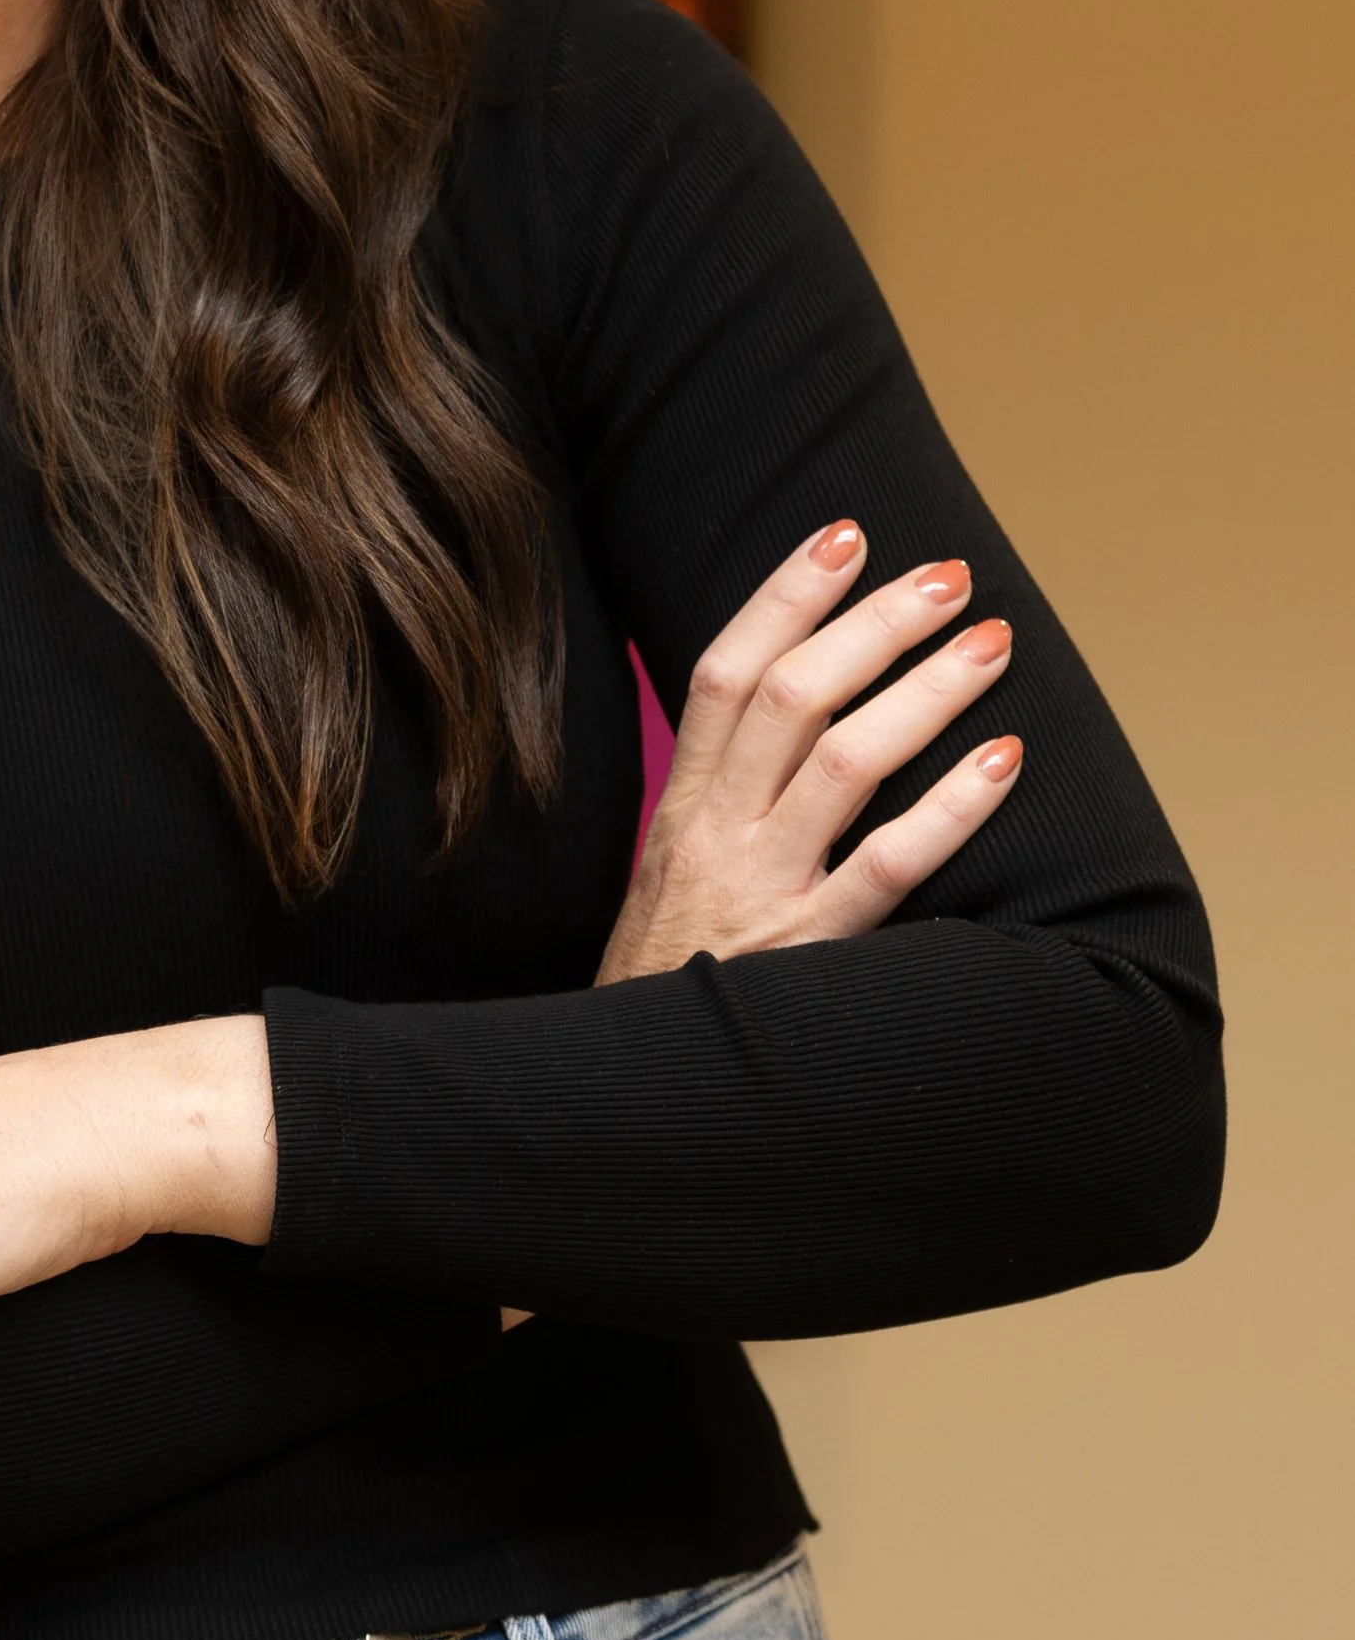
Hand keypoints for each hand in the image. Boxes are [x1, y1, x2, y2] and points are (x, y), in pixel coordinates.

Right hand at [598, 521, 1021, 989]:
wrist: (635, 1106)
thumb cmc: (669, 995)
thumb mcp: (669, 886)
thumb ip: (722, 810)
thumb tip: (791, 734)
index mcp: (681, 810)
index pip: (723, 672)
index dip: (784, 594)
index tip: (843, 534)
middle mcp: (713, 835)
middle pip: (790, 695)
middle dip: (873, 622)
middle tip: (947, 574)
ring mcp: (761, 893)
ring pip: (844, 761)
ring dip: (925, 690)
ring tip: (990, 643)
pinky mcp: (811, 957)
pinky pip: (889, 865)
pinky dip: (952, 806)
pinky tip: (1005, 761)